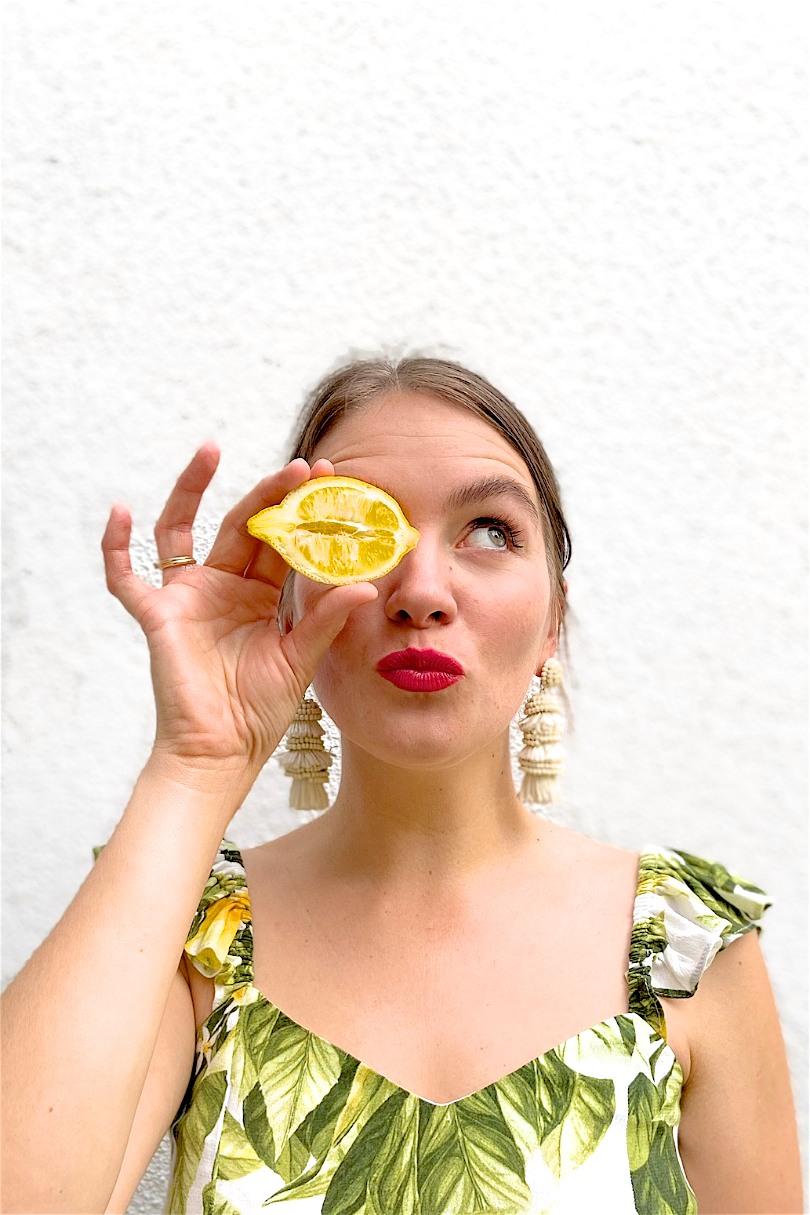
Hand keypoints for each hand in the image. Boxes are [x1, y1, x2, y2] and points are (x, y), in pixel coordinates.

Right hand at [102, 443, 377, 771]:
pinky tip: (120, 512)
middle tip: (301, 467)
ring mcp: (186, 597)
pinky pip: (126, 578)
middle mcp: (221, 587)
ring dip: (191, 489)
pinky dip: (116, 547)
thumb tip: (366, 586)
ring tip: (210, 450)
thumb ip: (326, 619)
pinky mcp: (157, 616)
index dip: (301, 510)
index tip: (329, 477)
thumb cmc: (260, 710)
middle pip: (241, 525)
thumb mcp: (301, 657)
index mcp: (259, 595)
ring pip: (181, 530)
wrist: (224, 752)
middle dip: (269, 494)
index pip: (280, 540)